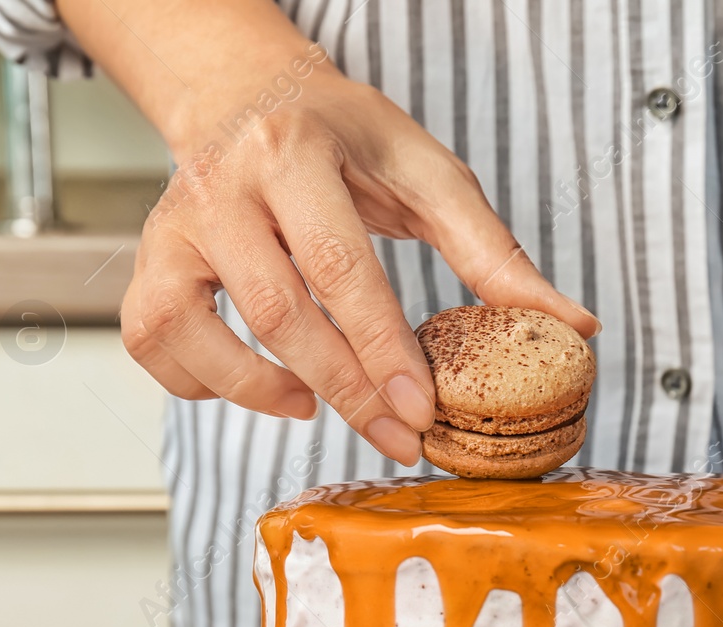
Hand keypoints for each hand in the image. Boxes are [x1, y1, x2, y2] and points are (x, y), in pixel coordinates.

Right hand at [120, 63, 596, 465]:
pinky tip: (262, 386)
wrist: (249, 94)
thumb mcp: (428, 173)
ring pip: (190, 328)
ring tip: (316, 405)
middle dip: (344, 388)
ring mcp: (174, 225)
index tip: (422, 409)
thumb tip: (572, 326)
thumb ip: (494, 252)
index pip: (339, 266)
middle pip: (277, 309)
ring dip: (257, 390)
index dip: (382, 346)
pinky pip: (153, 339)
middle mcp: (224, 187)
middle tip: (397, 436)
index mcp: (297, 154)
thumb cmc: (344, 138)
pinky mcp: (149, 260)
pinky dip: (199, 383)